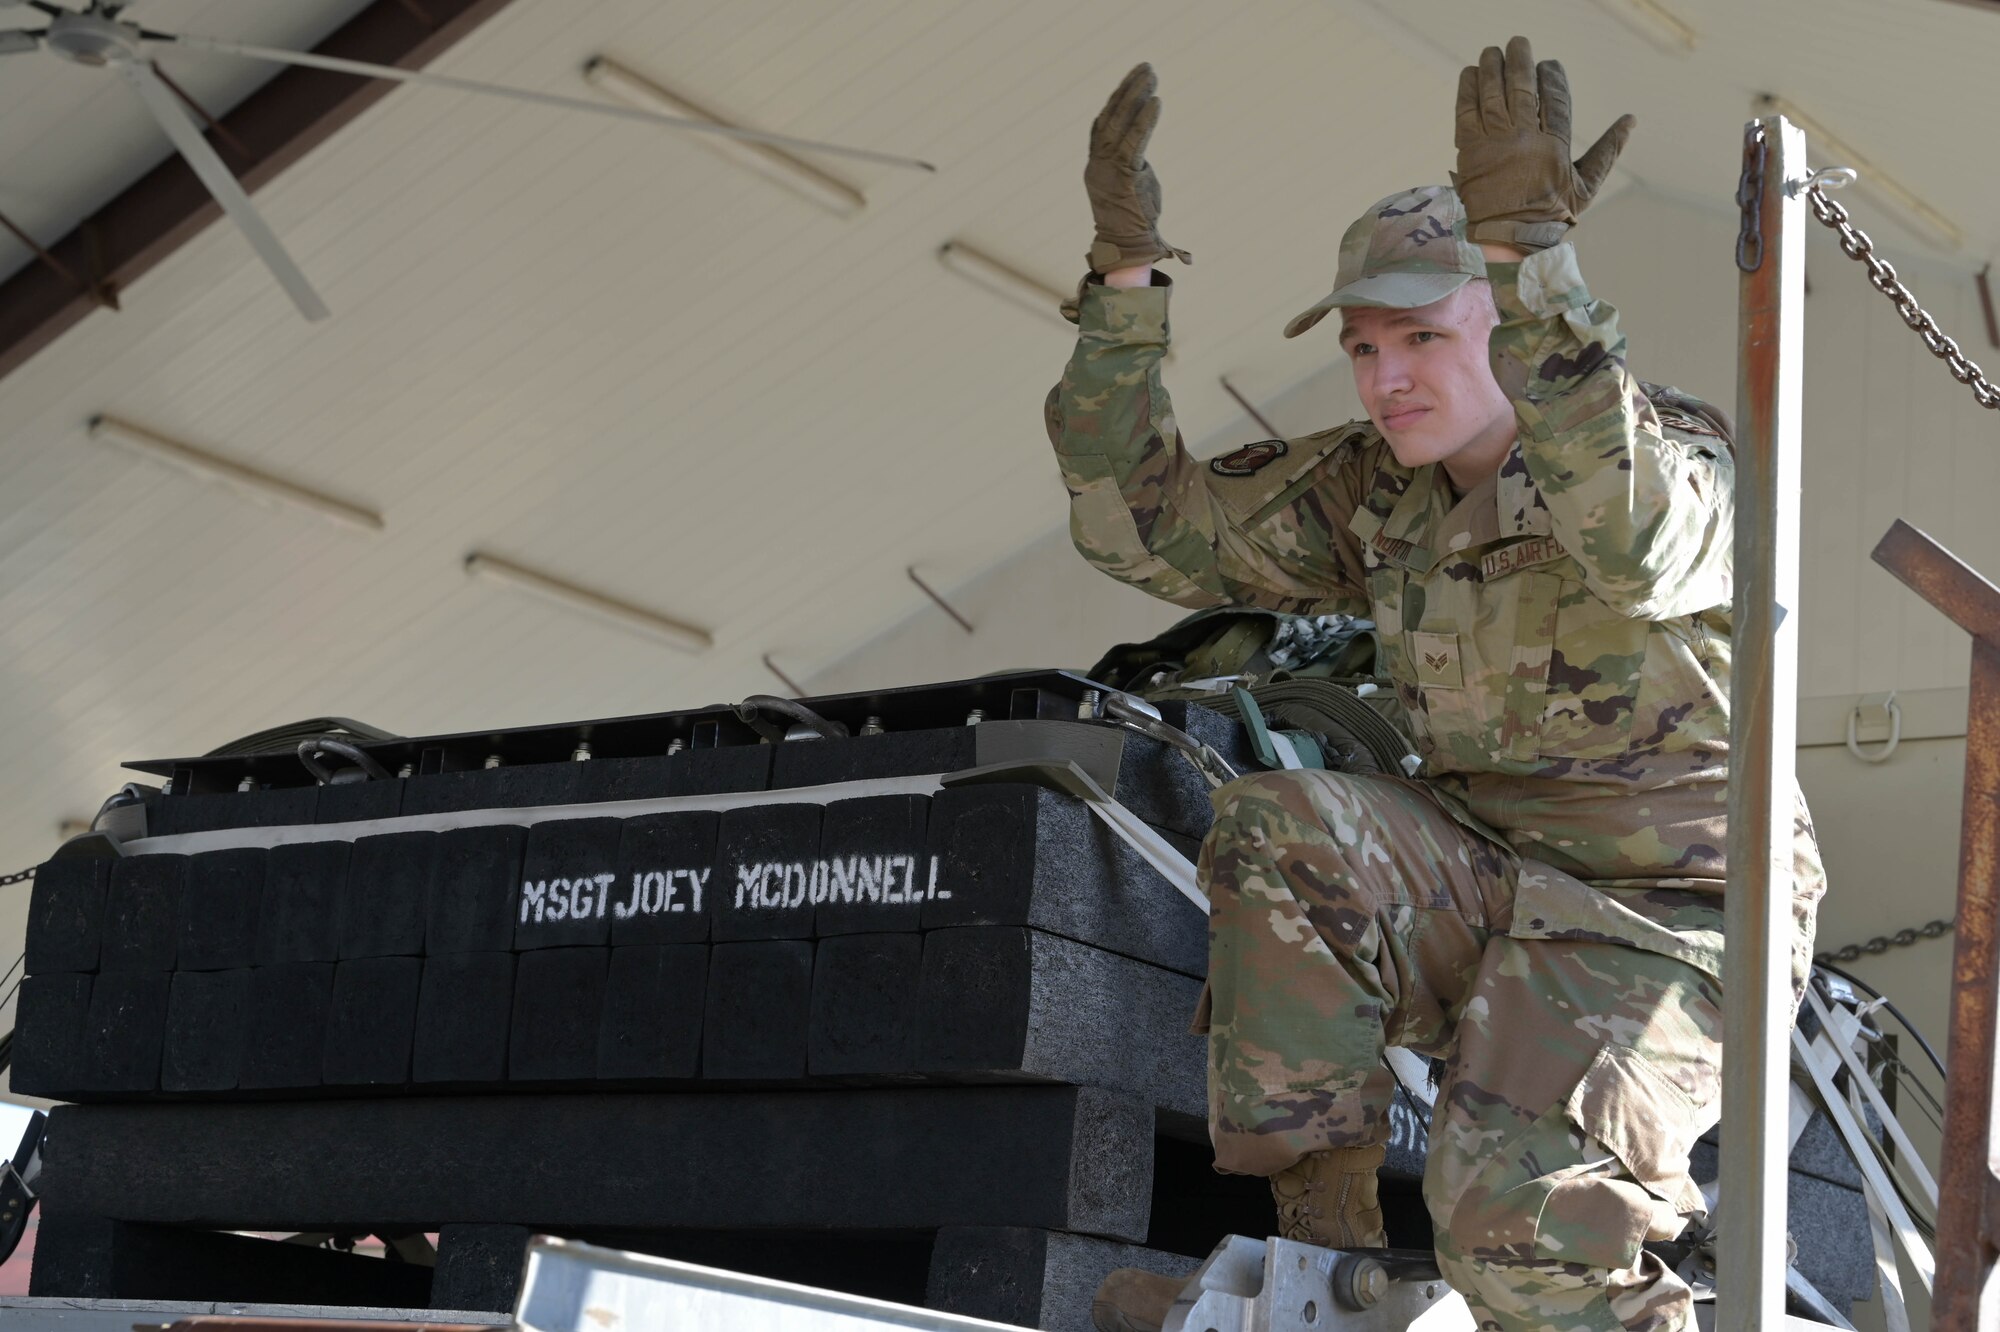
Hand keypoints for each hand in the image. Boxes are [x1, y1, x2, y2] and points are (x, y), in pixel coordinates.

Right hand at [1084, 63, 1190, 273]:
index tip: (1130, 80)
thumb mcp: (1130, 185)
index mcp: (1096, 165)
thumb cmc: (1133, 220)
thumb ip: (1130, 164)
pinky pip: (1135, 143)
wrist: (1128, 247)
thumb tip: (1139, 155)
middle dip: (1129, 89)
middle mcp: (1098, 163)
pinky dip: (1145, 121)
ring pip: (1120, 124)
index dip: (1115, 100)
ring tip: (1151, 75)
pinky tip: (1156, 102)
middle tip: (1146, 67)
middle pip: (1111, 117)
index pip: (1102, 125)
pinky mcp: (1124, 177)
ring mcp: (1108, 169)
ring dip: (1136, 96)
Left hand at [1453, 35, 1634, 248]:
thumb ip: (1607, 150)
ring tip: (1491, 52)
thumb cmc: (1551, 215)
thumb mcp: (1587, 185)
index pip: (1555, 98)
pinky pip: (1466, 113)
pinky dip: (1467, 90)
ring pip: (1492, 95)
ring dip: (1490, 69)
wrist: (1511, 240)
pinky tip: (1469, 73)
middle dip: (1519, 61)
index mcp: (1555, 146)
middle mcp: (1524, 140)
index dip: (1551, 76)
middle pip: (1521, 89)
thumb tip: (1632, 119)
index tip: (1548, 63)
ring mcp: (1495, 144)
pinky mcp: (1470, 152)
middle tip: (1517, 43)